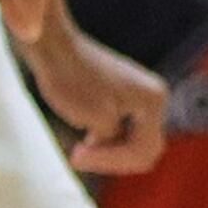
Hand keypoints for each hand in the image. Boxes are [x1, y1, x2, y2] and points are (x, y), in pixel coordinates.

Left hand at [28, 31, 167, 172]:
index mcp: (153, 102)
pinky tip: (85, 137)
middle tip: (78, 155)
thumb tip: (115, 152)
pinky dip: (106, 138)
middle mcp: (155, 98)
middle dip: (112, 158)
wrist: (53, 46)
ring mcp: (141, 96)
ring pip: (133, 140)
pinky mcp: (125, 94)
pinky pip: (124, 128)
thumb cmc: (71, 79)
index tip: (76, 155)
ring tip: (79, 148)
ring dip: (108, 150)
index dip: (110, 161)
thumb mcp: (96, 120)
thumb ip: (114, 142)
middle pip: (144, 148)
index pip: (143, 151)